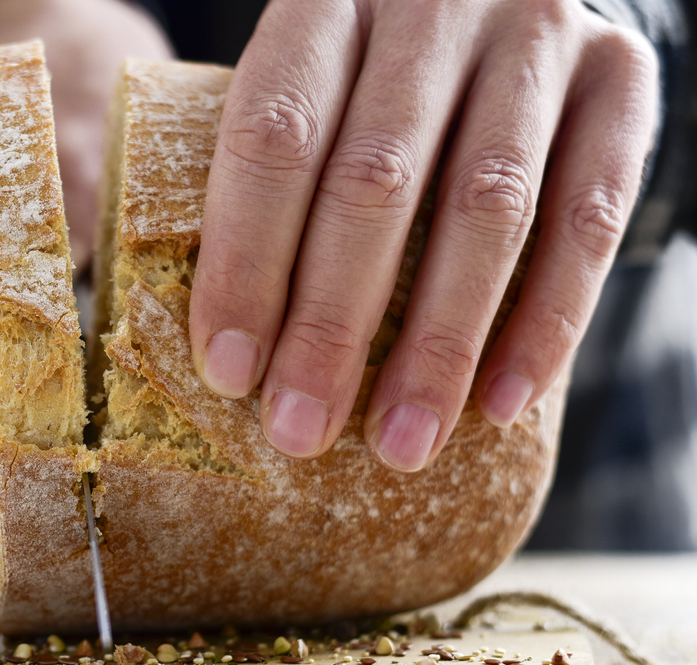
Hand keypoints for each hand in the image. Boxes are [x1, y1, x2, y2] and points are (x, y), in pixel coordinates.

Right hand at [0, 0, 171, 391]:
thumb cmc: (85, 70)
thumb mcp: (151, 135)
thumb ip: (165, 231)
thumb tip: (207, 328)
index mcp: (70, 189)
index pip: (38, 336)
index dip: (50, 384)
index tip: (77, 396)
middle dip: (9, 358)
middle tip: (51, 330)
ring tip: (17, 239)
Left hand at [188, 0, 657, 470]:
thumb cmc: (367, 78)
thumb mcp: (305, 93)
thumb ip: (269, 179)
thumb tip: (223, 347)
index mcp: (325, 1)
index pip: (274, 137)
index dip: (247, 263)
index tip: (229, 372)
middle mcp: (433, 3)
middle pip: (375, 181)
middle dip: (332, 325)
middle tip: (300, 430)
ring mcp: (535, 34)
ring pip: (486, 208)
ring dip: (438, 344)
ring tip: (400, 443)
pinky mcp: (619, 78)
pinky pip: (589, 217)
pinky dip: (545, 322)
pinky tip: (500, 403)